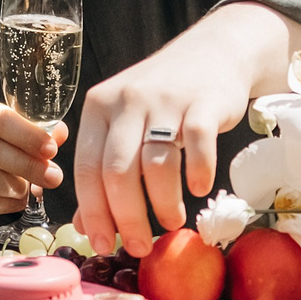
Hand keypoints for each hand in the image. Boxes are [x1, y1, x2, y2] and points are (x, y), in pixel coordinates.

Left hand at [73, 2, 300, 257]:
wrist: (213, 53)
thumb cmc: (162, 99)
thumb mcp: (125, 126)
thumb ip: (103, 170)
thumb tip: (87, 226)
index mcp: (99, 108)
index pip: (86, 169)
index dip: (94, 213)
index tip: (105, 244)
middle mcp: (127, 101)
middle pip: (118, 171)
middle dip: (128, 218)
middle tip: (139, 246)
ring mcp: (165, 100)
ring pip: (155, 163)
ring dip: (163, 203)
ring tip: (171, 223)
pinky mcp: (203, 102)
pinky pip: (197, 143)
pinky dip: (198, 172)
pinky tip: (199, 190)